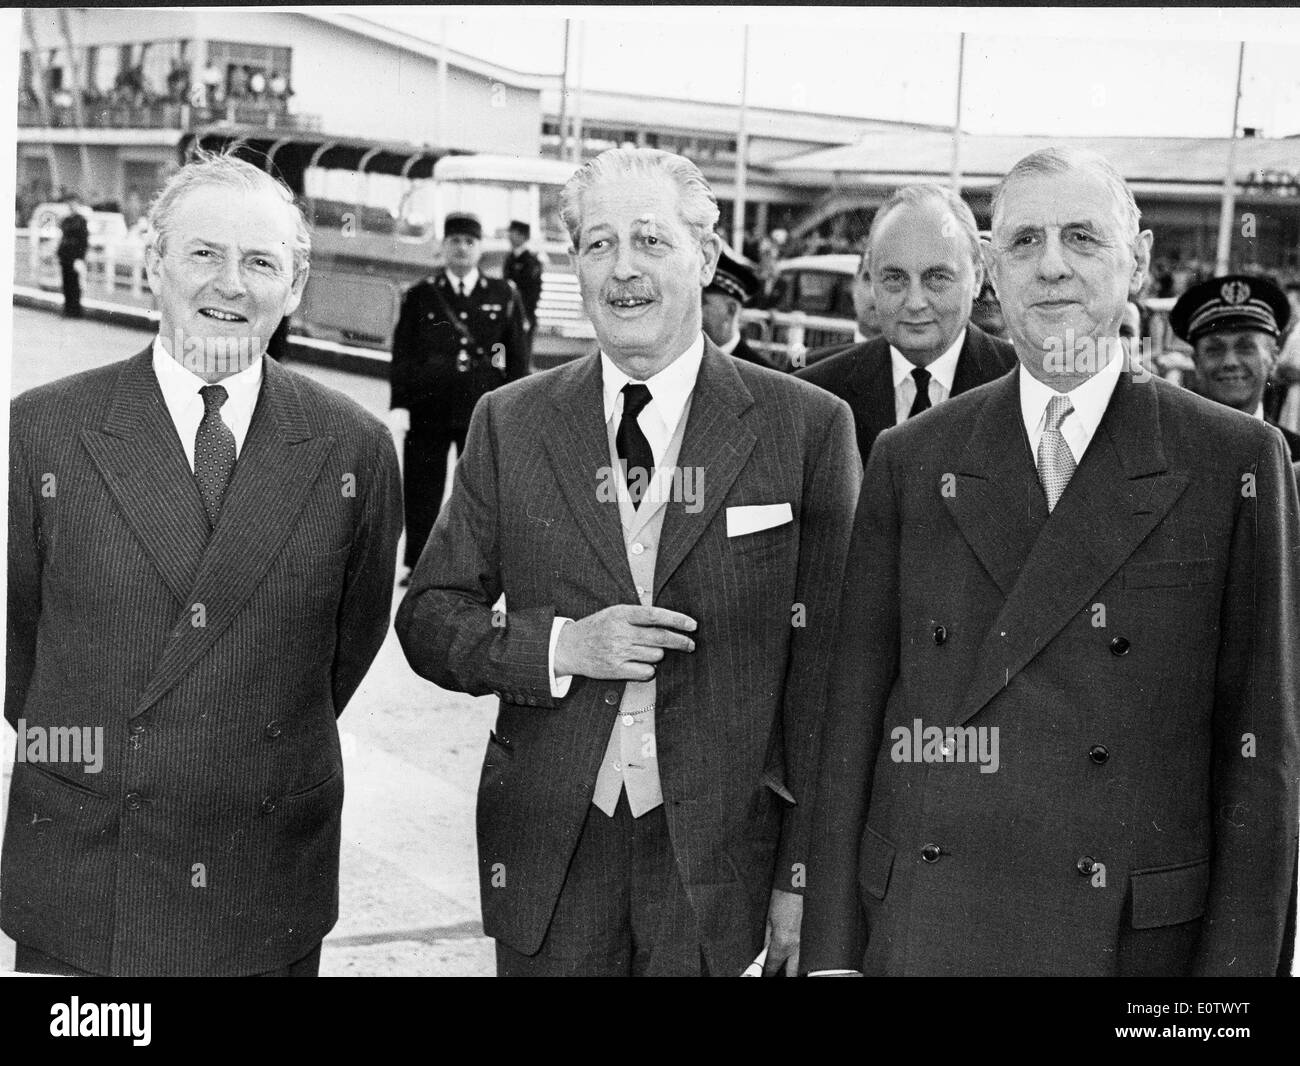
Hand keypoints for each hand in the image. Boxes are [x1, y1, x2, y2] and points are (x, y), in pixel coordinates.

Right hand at [553, 604, 695, 680]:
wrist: (569, 647)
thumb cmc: (597, 628)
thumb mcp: (614, 613)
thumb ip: (639, 615)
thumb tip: (671, 622)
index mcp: (621, 614)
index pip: (655, 615)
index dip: (677, 620)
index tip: (692, 625)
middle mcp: (620, 632)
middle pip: (660, 637)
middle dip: (681, 642)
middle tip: (690, 644)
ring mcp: (618, 651)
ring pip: (655, 655)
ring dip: (657, 655)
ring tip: (644, 651)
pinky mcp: (615, 669)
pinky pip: (646, 672)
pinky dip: (649, 670)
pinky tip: (639, 664)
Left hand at [762, 888, 801, 975]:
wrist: (798, 885)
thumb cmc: (782, 897)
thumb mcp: (768, 921)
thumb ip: (768, 940)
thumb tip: (765, 953)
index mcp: (783, 942)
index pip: (773, 966)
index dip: (767, 972)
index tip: (765, 974)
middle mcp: (797, 946)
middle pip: (791, 972)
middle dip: (783, 974)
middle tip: (776, 972)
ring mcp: (806, 942)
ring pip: (801, 965)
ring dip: (792, 968)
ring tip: (785, 965)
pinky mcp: (812, 936)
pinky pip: (806, 953)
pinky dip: (800, 957)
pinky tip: (794, 954)